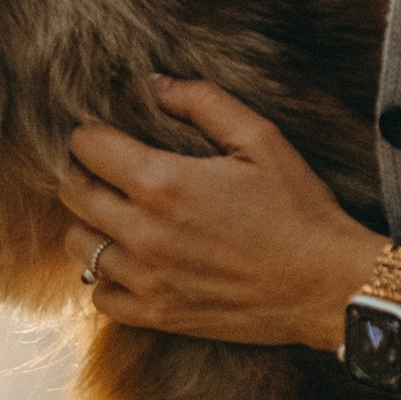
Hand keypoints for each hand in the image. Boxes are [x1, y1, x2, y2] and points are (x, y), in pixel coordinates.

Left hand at [60, 78, 377, 348]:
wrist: (327, 285)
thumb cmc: (298, 207)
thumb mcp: (261, 138)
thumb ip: (202, 101)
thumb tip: (153, 84)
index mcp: (164, 183)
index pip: (87, 148)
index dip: (91, 134)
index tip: (107, 134)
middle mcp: (144, 234)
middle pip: (73, 195)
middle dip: (84, 174)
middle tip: (109, 169)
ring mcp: (148, 280)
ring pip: (79, 246)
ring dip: (91, 225)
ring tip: (117, 214)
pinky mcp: (159, 316)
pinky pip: (101, 297)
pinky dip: (106, 278)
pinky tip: (132, 261)